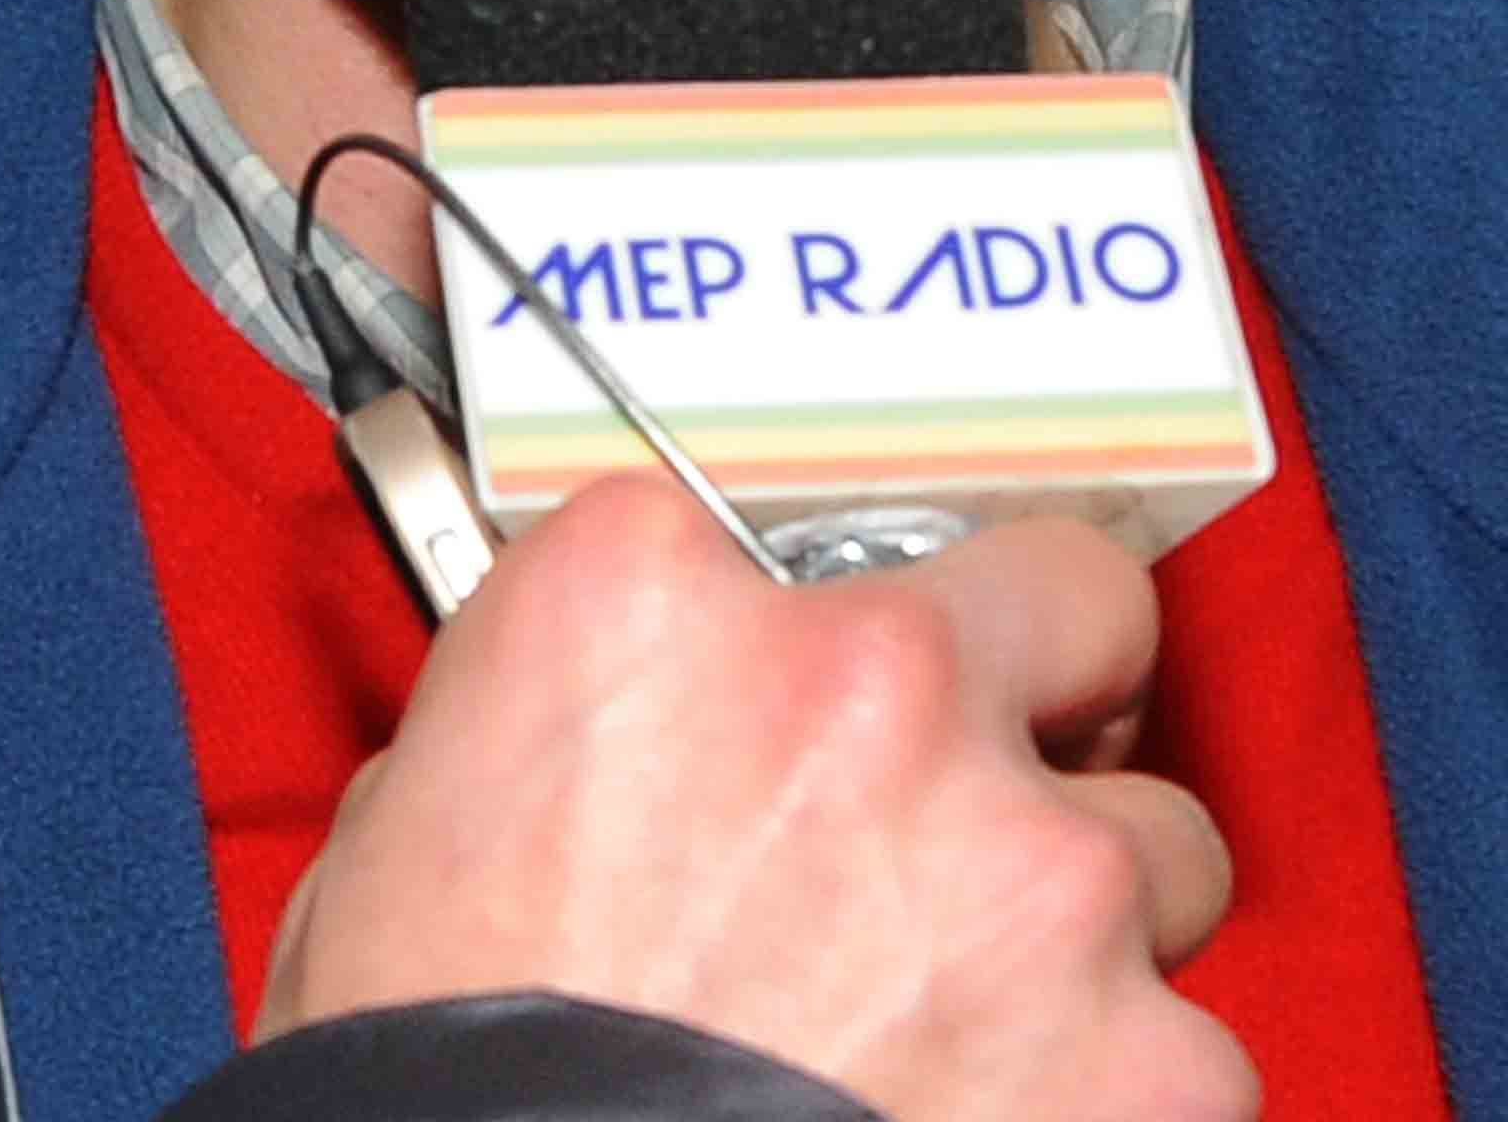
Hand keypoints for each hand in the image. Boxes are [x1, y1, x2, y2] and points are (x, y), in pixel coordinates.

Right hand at [259, 477, 1250, 1121]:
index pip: (764, 529)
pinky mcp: (1148, 1053)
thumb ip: (553, 728)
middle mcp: (868, 682)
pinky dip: (1104, 1089)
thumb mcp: (411, 822)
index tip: (769, 688)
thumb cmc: (443, 1058)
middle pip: (1065, 600)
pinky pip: (1180, 1046)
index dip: (769, 626)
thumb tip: (610, 757)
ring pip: (1153, 842)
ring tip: (954, 1007)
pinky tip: (974, 1113)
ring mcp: (1032, 863)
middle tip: (969, 777)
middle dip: (1035, 685)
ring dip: (1070, 910)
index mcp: (649, 598)